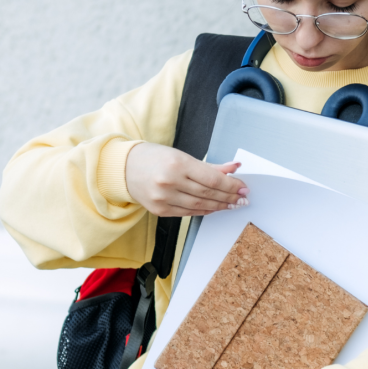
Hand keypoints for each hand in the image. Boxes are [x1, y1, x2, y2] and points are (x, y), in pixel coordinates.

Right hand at [126, 143, 248, 216]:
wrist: (123, 168)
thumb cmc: (154, 157)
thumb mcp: (182, 155)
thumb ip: (209, 166)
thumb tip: (234, 168)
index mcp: (177, 163)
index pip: (213, 179)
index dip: (232, 185)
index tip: (244, 188)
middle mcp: (169, 181)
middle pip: (208, 194)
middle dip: (229, 197)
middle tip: (242, 198)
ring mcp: (163, 198)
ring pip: (200, 206)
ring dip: (219, 206)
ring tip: (232, 204)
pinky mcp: (159, 210)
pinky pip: (188, 213)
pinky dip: (204, 211)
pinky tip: (214, 208)